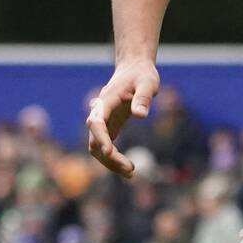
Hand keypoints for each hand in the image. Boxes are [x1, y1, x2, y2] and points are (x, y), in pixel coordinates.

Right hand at [86, 58, 159, 176]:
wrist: (134, 70)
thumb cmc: (142, 75)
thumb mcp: (148, 83)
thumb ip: (143, 98)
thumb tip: (141, 116)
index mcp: (106, 101)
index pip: (96, 122)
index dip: (100, 137)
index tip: (109, 152)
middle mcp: (99, 113)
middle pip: (94, 140)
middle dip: (109, 157)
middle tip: (130, 169)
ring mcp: (103, 121)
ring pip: (97, 147)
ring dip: (110, 162)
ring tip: (130, 172)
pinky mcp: (110, 127)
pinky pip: (106, 146)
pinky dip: (113, 159)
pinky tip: (128, 168)